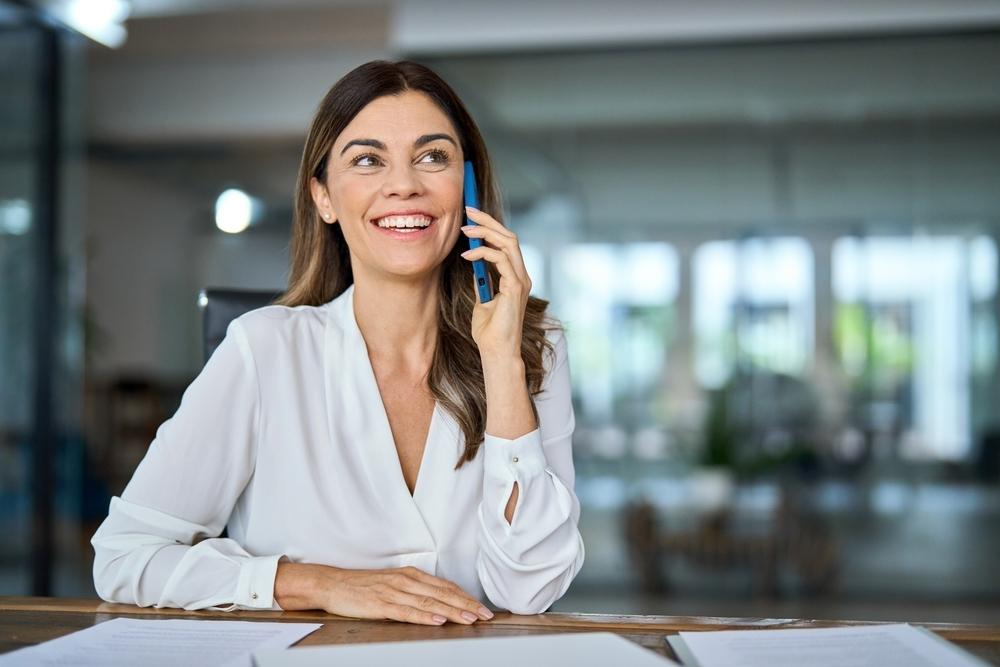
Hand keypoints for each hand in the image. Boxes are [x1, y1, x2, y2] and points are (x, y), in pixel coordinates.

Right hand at [274, 562, 493, 625]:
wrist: (333, 584)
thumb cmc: (363, 586)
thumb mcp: (394, 584)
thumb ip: (416, 591)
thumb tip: (440, 602)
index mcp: (411, 575)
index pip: (445, 586)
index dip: (465, 597)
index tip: (482, 608)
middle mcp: (406, 580)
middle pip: (442, 594)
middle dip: (466, 605)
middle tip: (485, 616)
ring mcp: (394, 592)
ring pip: (429, 603)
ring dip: (452, 611)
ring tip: (469, 619)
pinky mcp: (381, 604)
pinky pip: (407, 611)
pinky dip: (425, 617)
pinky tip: (438, 621)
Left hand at [460, 206, 531, 359]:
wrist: (496, 351)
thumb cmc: (489, 331)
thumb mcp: (482, 300)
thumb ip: (483, 282)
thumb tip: (475, 265)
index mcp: (515, 277)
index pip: (506, 243)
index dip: (491, 226)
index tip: (472, 216)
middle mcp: (521, 276)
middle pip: (509, 236)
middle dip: (489, 220)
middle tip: (468, 210)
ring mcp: (521, 281)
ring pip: (508, 242)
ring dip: (485, 232)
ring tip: (464, 230)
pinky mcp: (515, 288)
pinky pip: (501, 260)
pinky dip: (483, 253)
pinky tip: (467, 256)